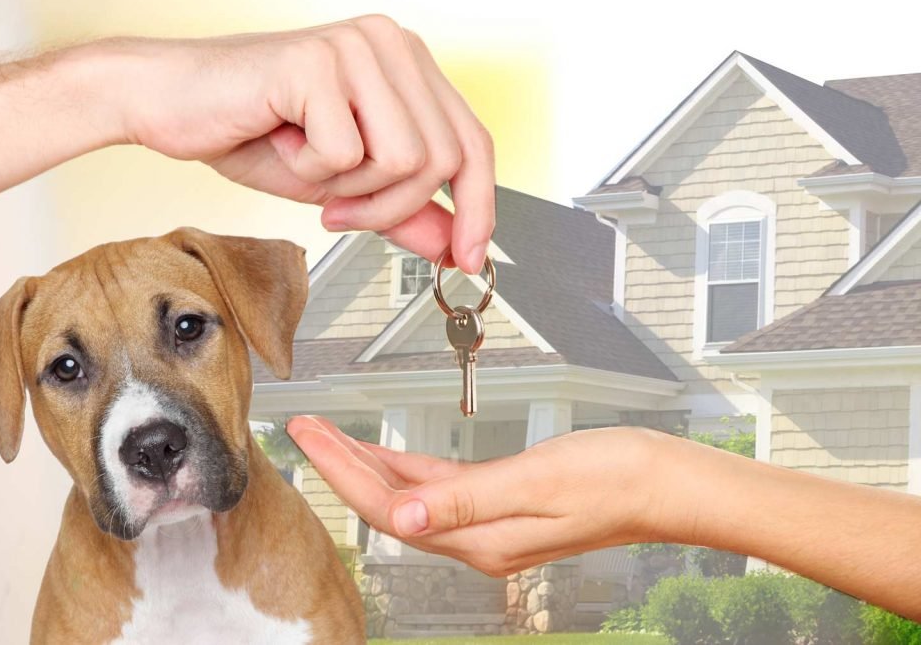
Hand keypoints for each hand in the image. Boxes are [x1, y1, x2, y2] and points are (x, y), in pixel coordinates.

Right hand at [98, 16, 494, 271]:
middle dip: (391, 207)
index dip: (479, 208)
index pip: (472, 142)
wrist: (169, 103)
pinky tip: (281, 143)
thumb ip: (402, 208)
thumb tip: (453, 244)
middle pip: (443, 160)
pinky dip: (308, 170)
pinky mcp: (317, 62)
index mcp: (406, 63)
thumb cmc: (252, 131)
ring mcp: (357, 47)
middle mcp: (390, 44)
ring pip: (403, 160)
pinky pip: (344, 154)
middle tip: (340, 211)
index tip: (468, 257)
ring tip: (305, 167)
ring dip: (351, 190)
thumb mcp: (343, 184)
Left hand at [286, 416, 659, 575]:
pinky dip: (407, 469)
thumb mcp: (538, 480)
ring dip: (368, 465)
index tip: (307, 439)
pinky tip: (387, 454)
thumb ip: (466, 500)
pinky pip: (439, 488)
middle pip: (390, 504)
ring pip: (410, 496)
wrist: (663, 482)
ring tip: (329, 436)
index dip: (343, 473)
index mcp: (481, 538)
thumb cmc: (614, 476)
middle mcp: (478, 539)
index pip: (390, 508)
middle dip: (342, 466)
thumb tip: (402, 517)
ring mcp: (489, 524)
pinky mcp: (502, 503)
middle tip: (302, 428)